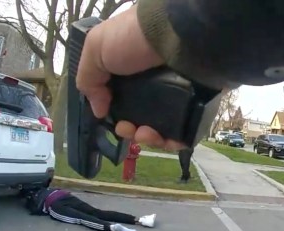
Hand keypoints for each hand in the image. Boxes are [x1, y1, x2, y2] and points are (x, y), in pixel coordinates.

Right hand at [75, 5, 183, 150]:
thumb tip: (98, 111)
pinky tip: (167, 141)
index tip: (112, 120)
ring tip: (148, 134)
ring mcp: (175, 96)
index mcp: (129, 73)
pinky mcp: (194, 105)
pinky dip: (174, 142)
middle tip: (129, 129)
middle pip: (140, 120)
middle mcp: (152, 85)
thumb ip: (88, 79)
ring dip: (150, 139)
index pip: (121, 102)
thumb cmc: (132, 39)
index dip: (114, 116)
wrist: (175, 34)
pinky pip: (185, 131)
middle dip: (131, 132)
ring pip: (161, 129)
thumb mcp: (96, 49)